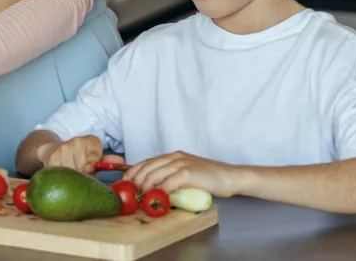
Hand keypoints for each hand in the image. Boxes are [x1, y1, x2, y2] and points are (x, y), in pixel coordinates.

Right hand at [39, 136, 119, 173]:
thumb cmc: (81, 158)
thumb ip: (107, 162)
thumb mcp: (95, 158)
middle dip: (83, 176)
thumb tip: (121, 162)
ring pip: (71, 171)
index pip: (92, 152)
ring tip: (74, 178)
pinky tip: (63, 177)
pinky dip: (62, 179)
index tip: (88, 169)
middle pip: (82, 166)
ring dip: (73, 179)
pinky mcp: (52, 158)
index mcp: (91, 141)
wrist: (55, 150)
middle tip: (83, 180)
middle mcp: (76, 141)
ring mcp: (63, 149)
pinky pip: (59, 173)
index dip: (90, 162)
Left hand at [123, 150, 246, 197]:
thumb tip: (155, 191)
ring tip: (142, 199)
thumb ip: (172, 178)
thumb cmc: (209, 179)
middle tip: (131, 194)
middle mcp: (174, 157)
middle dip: (136, 182)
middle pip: (147, 168)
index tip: (125, 183)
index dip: (133, 172)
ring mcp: (181, 163)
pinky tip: (158, 199)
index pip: (146, 162)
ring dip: (146, 188)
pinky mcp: (187, 173)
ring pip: (154, 175)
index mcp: (173, 156)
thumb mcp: (186, 174)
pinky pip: (168, 183)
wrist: (230, 177)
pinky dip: (160, 192)